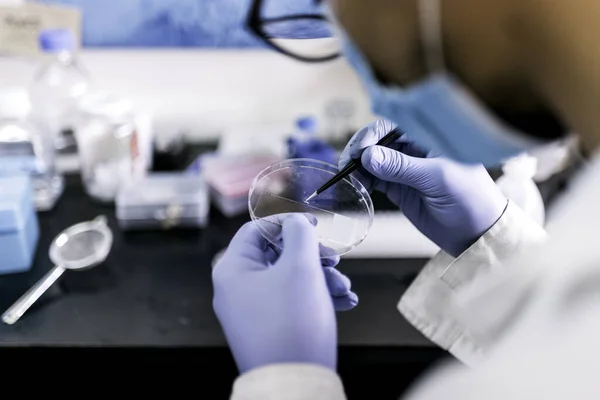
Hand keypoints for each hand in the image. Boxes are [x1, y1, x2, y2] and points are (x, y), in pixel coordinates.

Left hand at [212, 214, 357, 372]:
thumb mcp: (300, 268)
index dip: (287, 222)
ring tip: (344, 287)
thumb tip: (296, 222)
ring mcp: (250, 311)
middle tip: (334, 260)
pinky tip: (343, 301)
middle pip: (275, 255)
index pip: (256, 230)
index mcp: (233, 269)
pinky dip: (315, 298)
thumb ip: (299, 234)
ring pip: (288, 280)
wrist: (293, 385)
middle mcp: (236, 289)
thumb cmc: (293, 323)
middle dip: (311, 256)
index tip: (313, 225)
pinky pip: (290, 302)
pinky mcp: (267, 329)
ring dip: (320, 278)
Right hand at [340, 120, 507, 256]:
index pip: (394, 126)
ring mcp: (406, 170)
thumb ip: (401, 166)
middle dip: (361, 149)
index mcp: (430, 138)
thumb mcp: (437, 178)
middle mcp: (416, 150)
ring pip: (374, 161)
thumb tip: (368, 155)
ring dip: (359, 166)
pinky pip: (375, 179)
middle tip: (347, 163)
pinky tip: (356, 183)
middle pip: (380, 142)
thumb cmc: (471, 200)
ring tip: (348, 175)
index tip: (359, 149)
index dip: (373, 134)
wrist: (477, 234)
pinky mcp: (400, 189)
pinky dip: (363, 180)